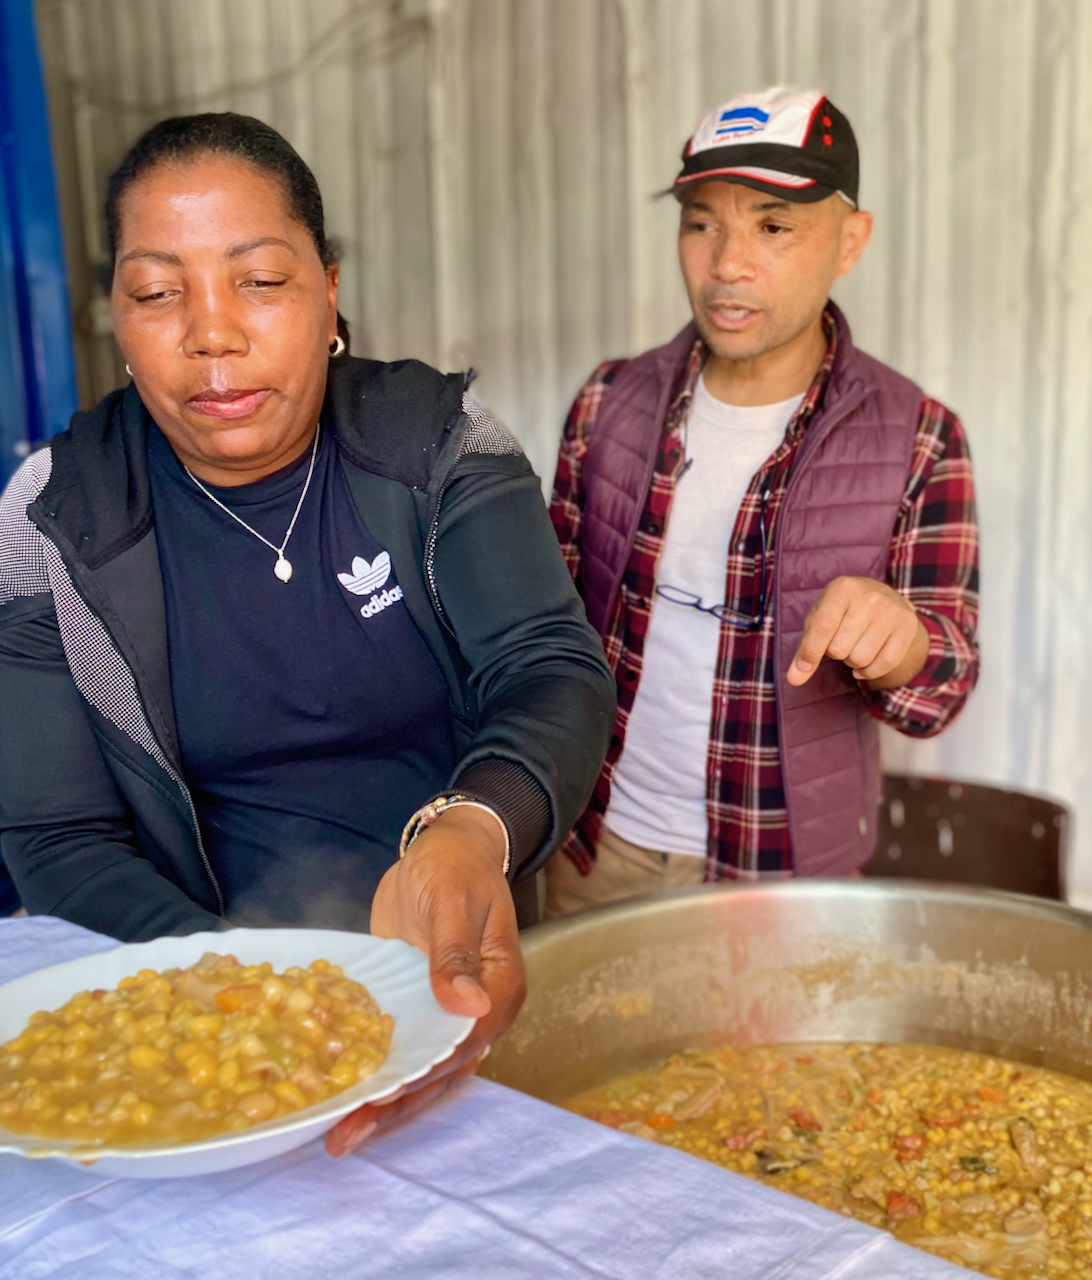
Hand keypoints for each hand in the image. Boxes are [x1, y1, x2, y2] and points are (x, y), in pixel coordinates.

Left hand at [325, 805, 524, 1155]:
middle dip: (394, 1107)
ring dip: (380, 1102)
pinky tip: (336, 1093)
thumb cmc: (455, 867)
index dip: (423, 1075)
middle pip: (439, 1072)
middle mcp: (477, 1012)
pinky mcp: (414, 1006)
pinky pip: (396, 1047)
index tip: (382, 1096)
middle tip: (342, 1136)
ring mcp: (442, 1012)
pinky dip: (372, 1071)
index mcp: (499, 989)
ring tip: (335, 1135)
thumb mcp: (454, 902)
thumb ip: (455, 954)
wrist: (442, 846)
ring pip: (416, 1069)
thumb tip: (471, 1006)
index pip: (463, 1045)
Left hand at [787, 576, 928, 690]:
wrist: (884, 598)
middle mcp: (869, 596)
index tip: (803, 670)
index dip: (811, 652)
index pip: (823, 627)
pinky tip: (866, 663)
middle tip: (842, 640)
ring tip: (855, 645)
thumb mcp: (820, 620)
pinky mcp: (907, 626)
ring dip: (852, 661)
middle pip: (840, 648)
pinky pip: (884, 664)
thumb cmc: (842, 612)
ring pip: (861, 659)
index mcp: (841, 588)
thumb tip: (794, 680)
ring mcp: (891, 610)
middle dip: (835, 653)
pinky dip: (870, 671)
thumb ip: (806, 649)